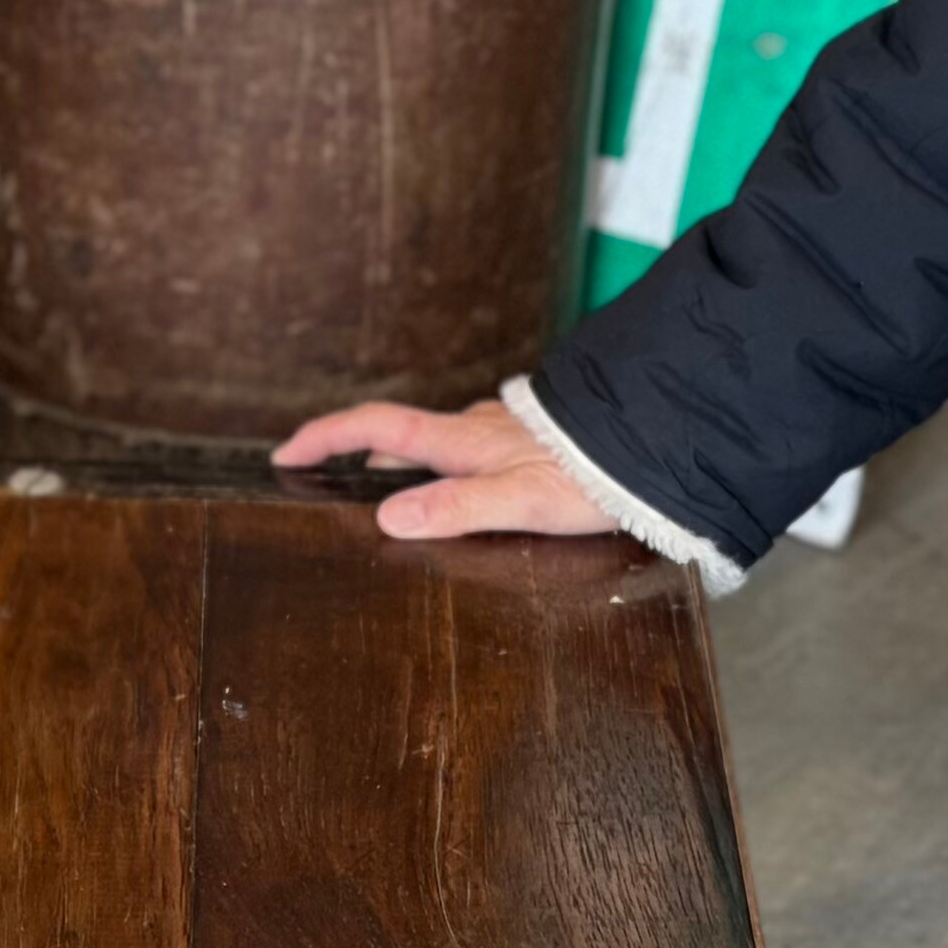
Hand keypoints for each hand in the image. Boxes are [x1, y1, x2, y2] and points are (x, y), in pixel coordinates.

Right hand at [272, 397, 610, 545]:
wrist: (662, 443)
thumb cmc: (598, 476)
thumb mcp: (524, 501)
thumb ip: (457, 508)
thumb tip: (389, 518)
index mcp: (464, 440)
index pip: (376, 428)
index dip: (325, 438)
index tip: (284, 455)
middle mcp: (478, 430)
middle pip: (399, 443)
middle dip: (360, 468)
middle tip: (334, 505)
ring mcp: (505, 435)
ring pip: (440, 452)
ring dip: (412, 476)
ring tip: (402, 519)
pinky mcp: (532, 445)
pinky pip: (475, 460)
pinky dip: (453, 479)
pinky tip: (471, 507)